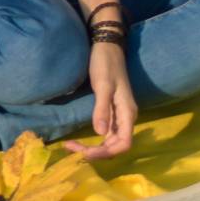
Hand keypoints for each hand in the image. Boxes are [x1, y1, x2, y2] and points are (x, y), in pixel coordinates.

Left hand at [64, 42, 136, 159]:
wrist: (106, 48)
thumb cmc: (106, 64)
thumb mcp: (103, 85)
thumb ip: (102, 109)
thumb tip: (100, 133)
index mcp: (128, 113)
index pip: (124, 144)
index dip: (106, 153)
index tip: (85, 152)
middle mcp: (126, 118)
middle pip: (116, 146)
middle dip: (96, 152)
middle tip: (72, 148)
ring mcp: (119, 116)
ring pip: (110, 142)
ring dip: (94, 148)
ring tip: (72, 146)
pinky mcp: (111, 112)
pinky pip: (106, 133)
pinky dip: (94, 140)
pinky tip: (81, 139)